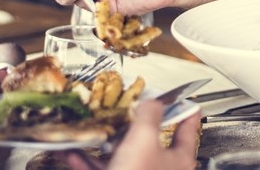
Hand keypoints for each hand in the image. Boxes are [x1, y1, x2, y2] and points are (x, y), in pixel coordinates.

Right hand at [58, 101, 198, 169]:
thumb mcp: (145, 139)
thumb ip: (149, 115)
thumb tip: (152, 100)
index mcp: (179, 158)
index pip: (188, 127)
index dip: (183, 108)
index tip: (180, 97)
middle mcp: (160, 169)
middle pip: (150, 138)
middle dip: (132, 123)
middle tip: (125, 108)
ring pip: (121, 153)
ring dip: (103, 140)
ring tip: (92, 127)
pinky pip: (101, 167)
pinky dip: (86, 160)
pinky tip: (71, 151)